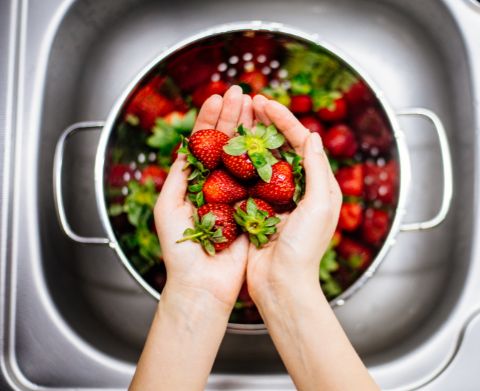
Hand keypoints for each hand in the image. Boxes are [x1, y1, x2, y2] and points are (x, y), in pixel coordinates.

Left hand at [154, 86, 253, 309]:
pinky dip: (267, 158)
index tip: (217, 98)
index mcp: (196, 182)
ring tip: (256, 105)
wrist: (203, 284)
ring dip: (249, 129)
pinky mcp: (256, 208)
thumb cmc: (181, 250)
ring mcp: (238, 195)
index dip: (210, 119)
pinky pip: (263, 180)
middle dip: (233, 116)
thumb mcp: (169, 206)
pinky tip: (271, 137)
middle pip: (226, 143)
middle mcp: (219, 184)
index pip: (203, 143)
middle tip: (240, 92)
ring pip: (246, 155)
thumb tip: (187, 146)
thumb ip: (179, 175)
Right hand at [245, 95, 341, 305]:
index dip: (284, 120)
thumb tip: (313, 135)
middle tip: (248, 102)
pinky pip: (247, 180)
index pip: (302, 142)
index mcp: (319, 185)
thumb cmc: (304, 248)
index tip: (265, 103)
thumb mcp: (319, 205)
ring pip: (262, 159)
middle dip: (265, 123)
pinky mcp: (257, 210)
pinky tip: (225, 149)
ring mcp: (276, 198)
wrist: (281, 285)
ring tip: (236, 117)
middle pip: (281, 146)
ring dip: (250, 137)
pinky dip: (237, 162)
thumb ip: (318, 169)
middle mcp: (299, 189)